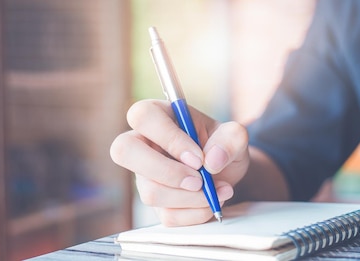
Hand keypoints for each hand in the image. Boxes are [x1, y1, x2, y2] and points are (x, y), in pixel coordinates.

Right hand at [110, 99, 249, 225]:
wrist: (225, 174)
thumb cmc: (221, 147)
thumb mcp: (235, 137)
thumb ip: (231, 139)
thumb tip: (212, 160)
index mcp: (158, 116)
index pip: (143, 116)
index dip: (169, 138)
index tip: (199, 158)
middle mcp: (143, 143)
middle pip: (124, 151)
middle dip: (166, 172)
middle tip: (198, 180)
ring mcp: (144, 175)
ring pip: (150, 192)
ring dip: (191, 198)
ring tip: (216, 189)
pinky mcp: (154, 201)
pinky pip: (167, 215)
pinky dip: (195, 213)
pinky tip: (210, 201)